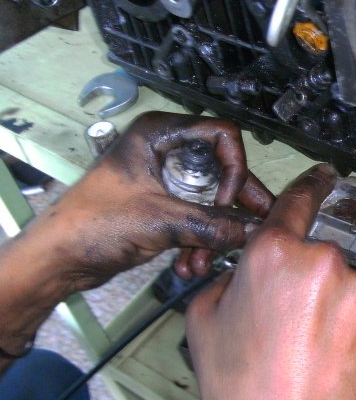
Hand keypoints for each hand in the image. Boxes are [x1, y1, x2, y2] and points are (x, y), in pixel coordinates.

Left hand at [0, 111, 271, 361]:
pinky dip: (199, 241)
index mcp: (160, 134)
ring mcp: (165, 179)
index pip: (222, 136)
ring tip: (203, 262)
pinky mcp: (164, 205)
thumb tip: (252, 230)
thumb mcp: (161, 221)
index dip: (233, 168)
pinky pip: (197, 217)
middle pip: (221, 172)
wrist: (58, 259)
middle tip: (251, 231)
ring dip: (213, 233)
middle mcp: (166, 150)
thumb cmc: (91, 224)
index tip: (227, 202)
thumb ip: (212, 225)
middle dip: (229, 210)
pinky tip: (190, 265)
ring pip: (211, 200)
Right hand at [186, 164, 355, 399]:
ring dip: (336, 307)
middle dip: (307, 283)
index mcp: (274, 255)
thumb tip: (243, 272)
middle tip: (290, 326)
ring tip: (312, 350)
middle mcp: (325, 264)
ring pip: (349, 286)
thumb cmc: (246, 394)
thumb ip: (227, 279)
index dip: (310, 186)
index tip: (324, 175)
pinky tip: (336, 357)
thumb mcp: (206, 322)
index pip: (296, 202)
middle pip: (320, 257)